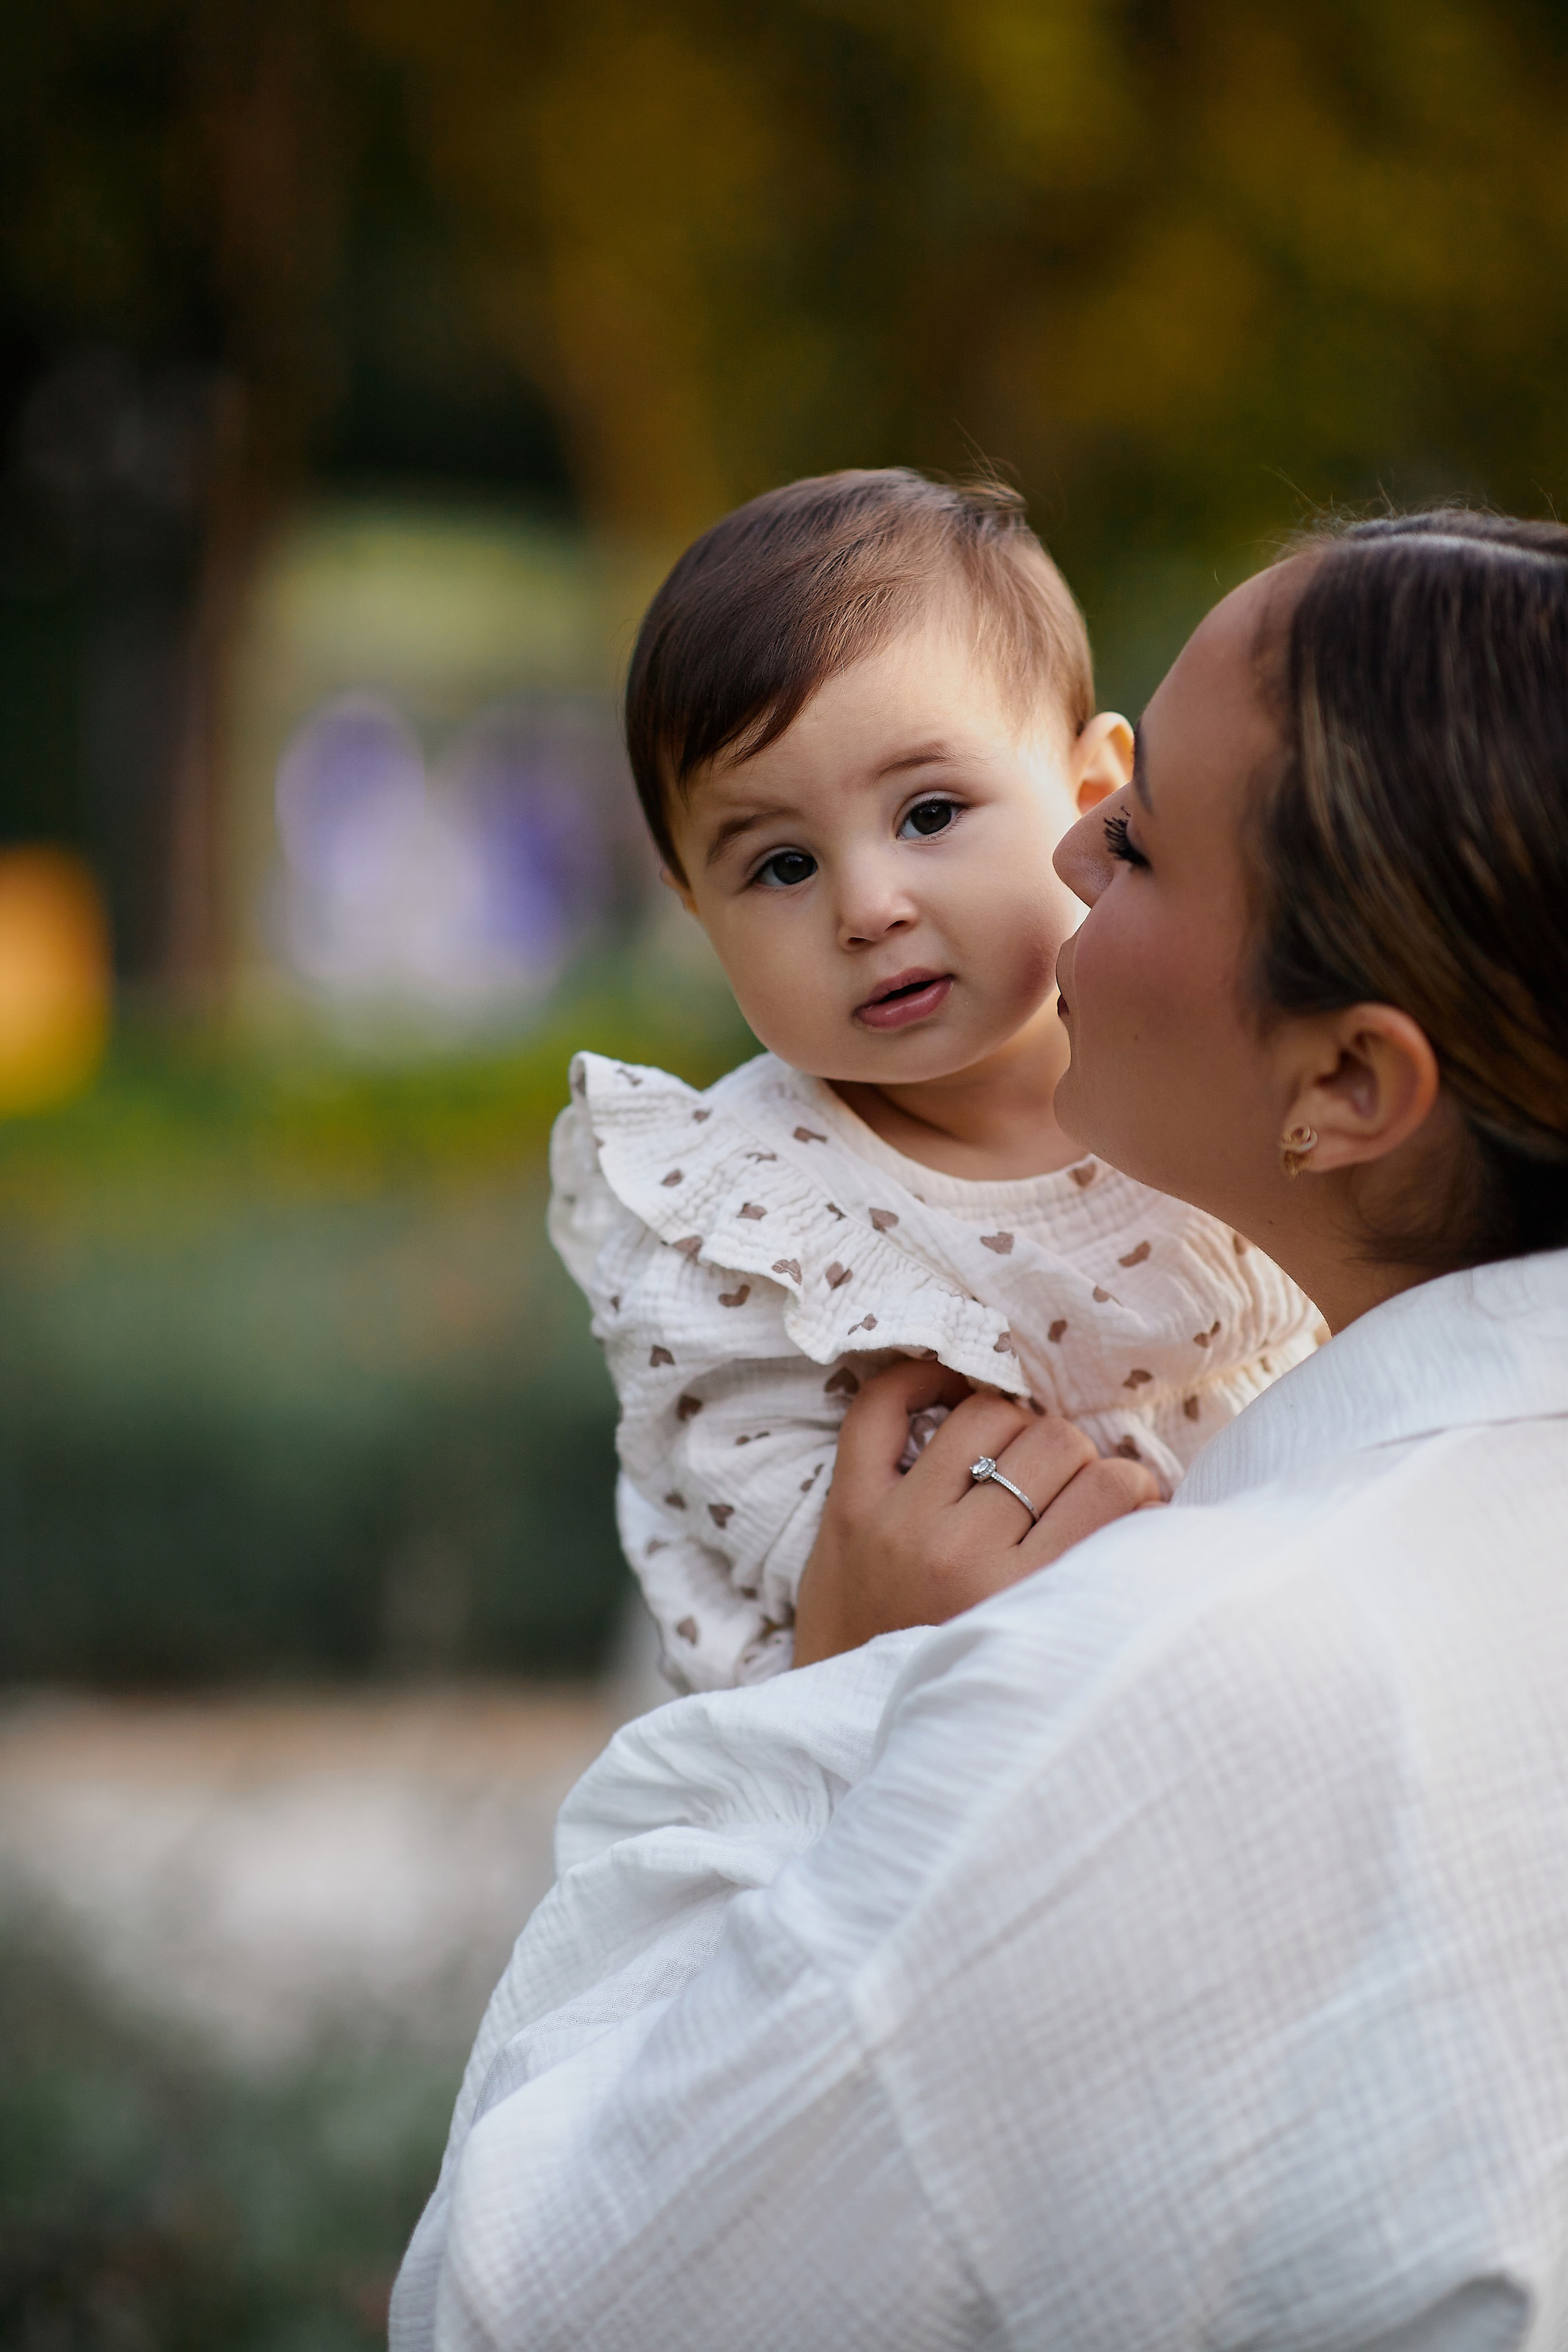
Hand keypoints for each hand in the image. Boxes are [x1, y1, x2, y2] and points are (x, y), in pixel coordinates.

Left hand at [793, 1359, 1160, 1665]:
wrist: (847, 1733)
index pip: (1111, 1491)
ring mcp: (898, 1522)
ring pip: (989, 1415)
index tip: (1127, 1504)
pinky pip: (880, 1407)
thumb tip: (1155, 1499)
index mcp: (1021, 1597)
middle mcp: (959, 1553)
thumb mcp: (1042, 1649)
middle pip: (1056, 1444)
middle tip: (1063, 1490)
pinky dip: (917, 1382)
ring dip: (1015, 1427)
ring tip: (1014, 1460)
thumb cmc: (962, 1686)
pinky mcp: (848, 1507)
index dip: (1133, 1486)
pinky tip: (946, 1391)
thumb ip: (1094, 1579)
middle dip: (1075, 1458)